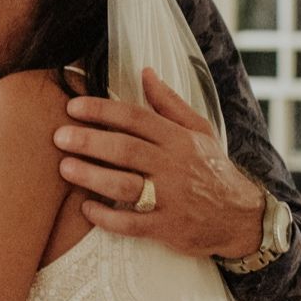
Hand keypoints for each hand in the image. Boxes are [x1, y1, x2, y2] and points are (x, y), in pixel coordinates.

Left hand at [55, 68, 265, 258]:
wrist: (241, 217)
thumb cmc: (212, 169)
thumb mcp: (199, 131)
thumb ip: (169, 103)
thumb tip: (145, 72)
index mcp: (178, 139)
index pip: (136, 118)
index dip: (102, 110)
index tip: (73, 107)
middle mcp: (174, 165)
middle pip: (126, 149)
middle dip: (90, 141)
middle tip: (59, 136)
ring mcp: (171, 198)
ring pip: (126, 185)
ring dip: (92, 176)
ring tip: (64, 168)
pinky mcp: (168, 228)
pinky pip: (132, 224)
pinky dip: (107, 217)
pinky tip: (85, 209)